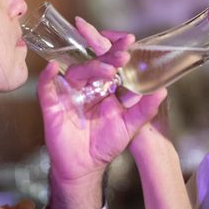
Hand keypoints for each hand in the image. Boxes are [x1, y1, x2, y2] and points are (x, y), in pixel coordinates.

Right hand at [37, 17, 166, 208]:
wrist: (84, 167)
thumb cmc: (106, 143)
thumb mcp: (129, 126)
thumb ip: (144, 109)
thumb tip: (162, 90)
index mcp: (104, 86)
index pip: (111, 63)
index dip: (118, 50)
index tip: (130, 40)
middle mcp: (86, 85)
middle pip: (94, 64)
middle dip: (108, 57)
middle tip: (122, 55)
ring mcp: (69, 93)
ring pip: (76, 72)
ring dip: (90, 68)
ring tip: (107, 70)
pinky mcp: (52, 104)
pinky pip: (47, 87)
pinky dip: (48, 77)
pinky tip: (52, 68)